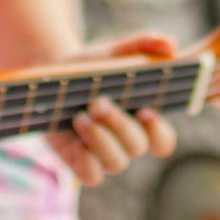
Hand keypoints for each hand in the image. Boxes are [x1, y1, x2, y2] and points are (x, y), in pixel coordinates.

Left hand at [47, 32, 177, 186]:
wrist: (50, 73)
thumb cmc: (89, 65)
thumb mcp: (113, 51)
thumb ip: (142, 44)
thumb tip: (170, 43)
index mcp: (140, 119)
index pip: (162, 140)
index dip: (159, 132)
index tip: (146, 111)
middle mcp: (125, 140)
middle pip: (137, 146)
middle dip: (119, 125)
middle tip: (98, 102)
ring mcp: (102, 153)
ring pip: (116, 163)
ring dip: (100, 139)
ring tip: (81, 115)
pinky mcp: (79, 160)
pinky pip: (91, 176)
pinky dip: (87, 162)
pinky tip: (76, 140)